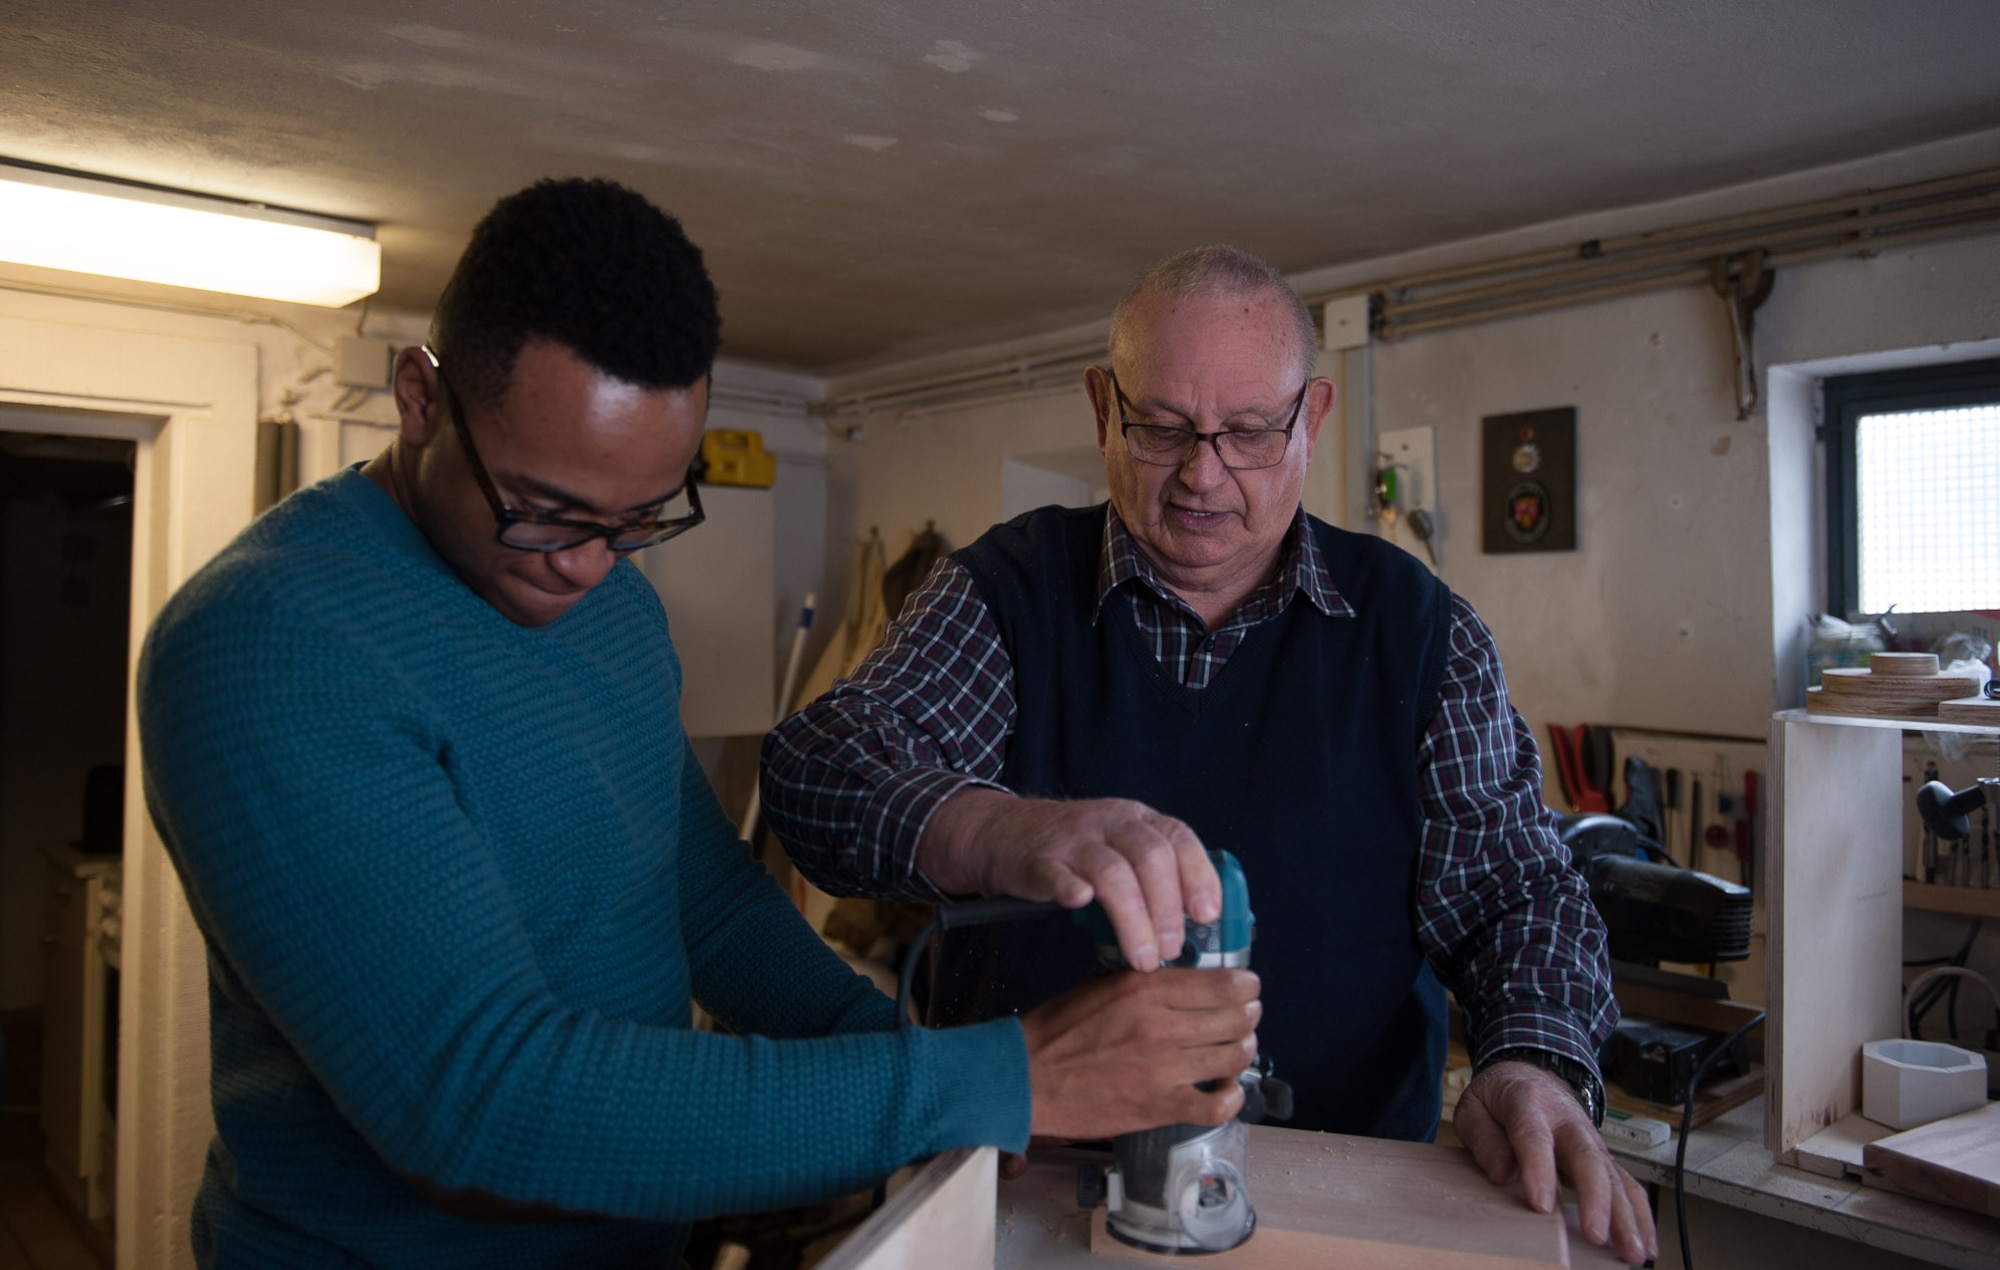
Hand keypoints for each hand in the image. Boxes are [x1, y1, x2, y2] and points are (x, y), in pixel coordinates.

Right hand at [921, 788, 1219, 969]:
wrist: (1002, 832)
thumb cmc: (1073, 849)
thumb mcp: (1121, 847)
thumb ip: (1156, 876)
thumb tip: (1197, 925)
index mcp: (1137, 819)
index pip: (1178, 838)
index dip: (1198, 876)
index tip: (1207, 916)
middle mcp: (1109, 823)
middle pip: (1150, 857)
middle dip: (1167, 908)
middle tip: (1170, 950)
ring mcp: (1071, 840)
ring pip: (1111, 872)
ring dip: (1133, 918)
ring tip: (1142, 958)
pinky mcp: (1037, 859)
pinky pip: (1055, 872)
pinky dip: (1069, 887)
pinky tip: (1081, 904)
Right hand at [1021, 968, 1258, 1140]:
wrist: (1028, 1078)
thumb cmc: (1058, 1031)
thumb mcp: (1101, 985)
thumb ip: (1145, 981)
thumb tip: (1186, 979)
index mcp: (1145, 989)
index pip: (1222, 983)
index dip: (1245, 986)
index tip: (1247, 987)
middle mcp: (1161, 1026)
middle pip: (1235, 1018)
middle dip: (1248, 1016)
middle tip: (1247, 1016)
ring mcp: (1164, 1069)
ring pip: (1233, 1057)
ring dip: (1243, 1050)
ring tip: (1239, 1047)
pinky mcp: (1160, 1107)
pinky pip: (1217, 1105)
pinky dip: (1231, 1097)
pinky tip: (1227, 1088)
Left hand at [1454, 1061, 1655, 1265]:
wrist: (1527, 1075)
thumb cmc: (1498, 1100)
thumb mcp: (1474, 1109)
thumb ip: (1484, 1140)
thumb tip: (1501, 1174)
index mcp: (1528, 1102)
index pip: (1534, 1136)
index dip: (1539, 1169)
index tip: (1541, 1205)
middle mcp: (1567, 1120)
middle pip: (1587, 1157)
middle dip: (1596, 1198)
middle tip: (1596, 1234)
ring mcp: (1590, 1138)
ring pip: (1613, 1175)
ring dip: (1626, 1215)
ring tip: (1633, 1251)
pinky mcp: (1602, 1156)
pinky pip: (1626, 1184)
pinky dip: (1639, 1216)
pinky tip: (1645, 1244)